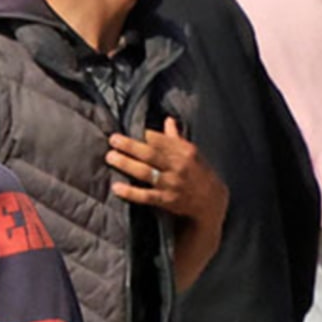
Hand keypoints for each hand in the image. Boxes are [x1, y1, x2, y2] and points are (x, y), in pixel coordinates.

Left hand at [106, 118, 225, 290]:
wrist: (211, 201)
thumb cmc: (197, 173)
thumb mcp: (191, 153)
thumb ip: (176, 138)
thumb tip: (168, 120)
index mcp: (185, 151)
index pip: (161, 140)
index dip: (145, 135)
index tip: (129, 129)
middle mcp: (179, 166)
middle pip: (151, 154)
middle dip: (130, 146)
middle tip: (113, 139)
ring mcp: (172, 184)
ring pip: (146, 172)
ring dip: (126, 164)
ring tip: (110, 157)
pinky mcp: (166, 200)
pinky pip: (146, 196)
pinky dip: (130, 192)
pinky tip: (116, 187)